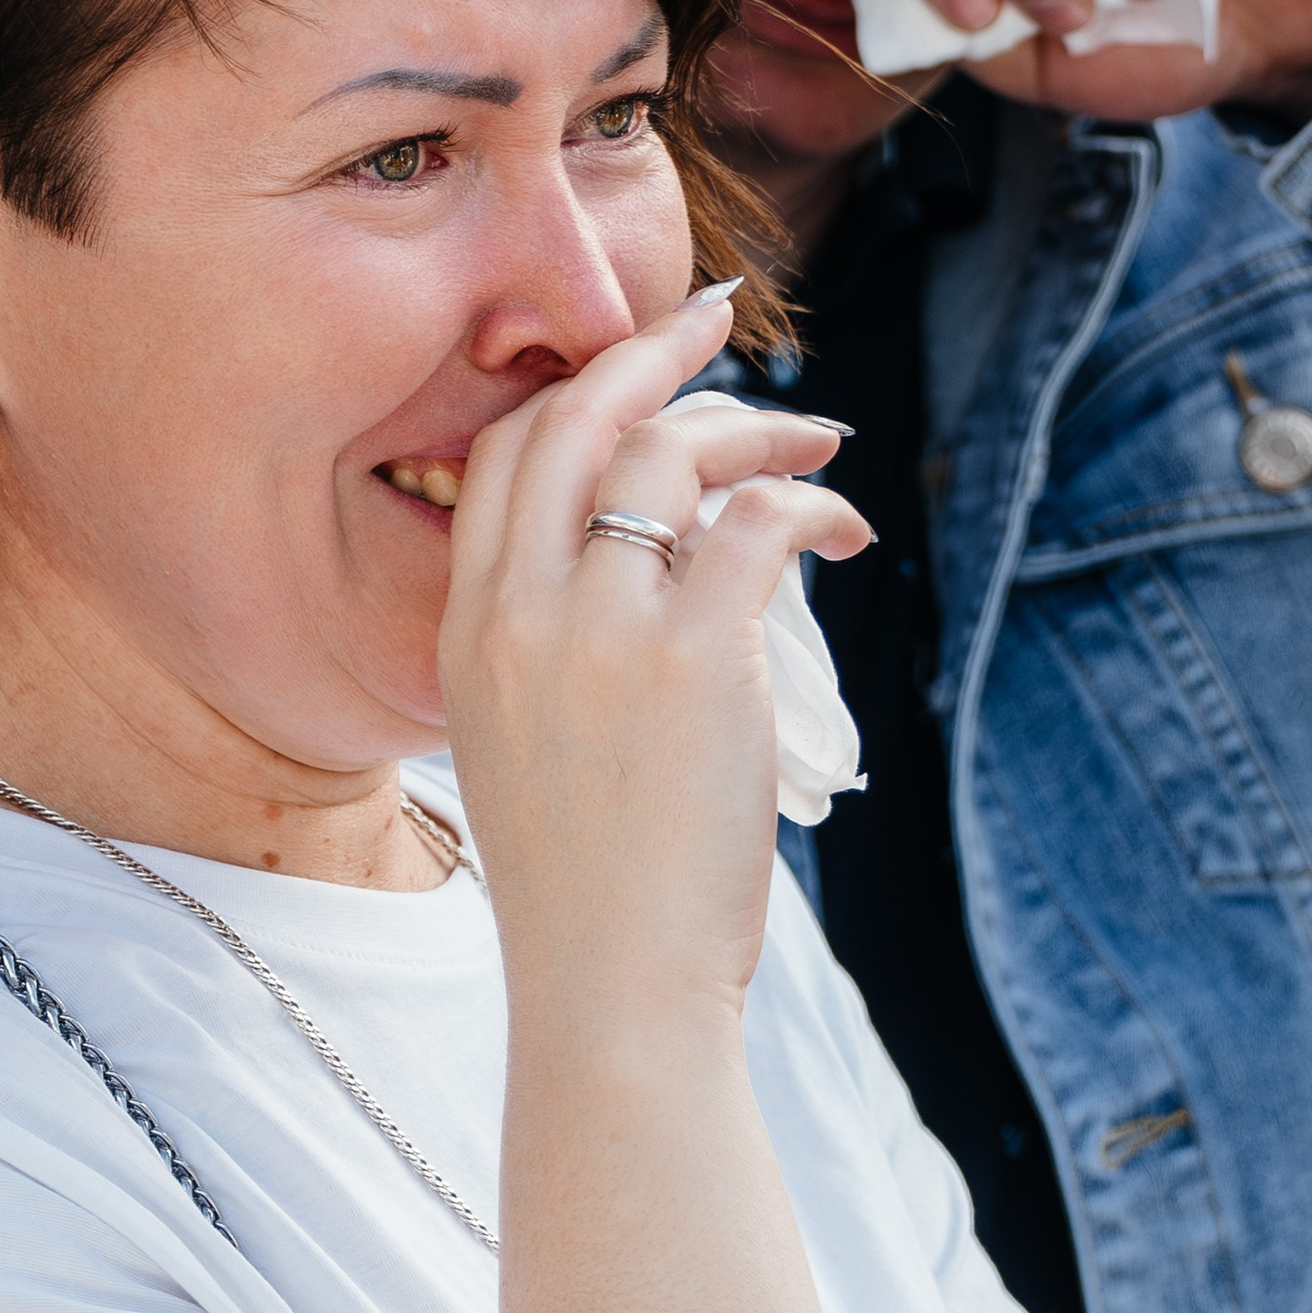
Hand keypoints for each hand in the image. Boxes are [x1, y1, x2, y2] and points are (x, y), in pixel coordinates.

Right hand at [439, 282, 866, 1012]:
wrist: (611, 987)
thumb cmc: (588, 891)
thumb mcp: (525, 749)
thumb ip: (559, 649)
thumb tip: (667, 565)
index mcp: (468, 630)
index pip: (501, 459)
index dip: (571, 393)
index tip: (635, 369)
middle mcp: (520, 611)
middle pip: (575, 419)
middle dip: (651, 353)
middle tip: (716, 324)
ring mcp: (601, 629)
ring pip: (674, 456)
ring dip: (758, 432)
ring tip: (815, 447)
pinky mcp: (693, 658)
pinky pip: (762, 524)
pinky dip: (813, 506)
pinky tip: (843, 531)